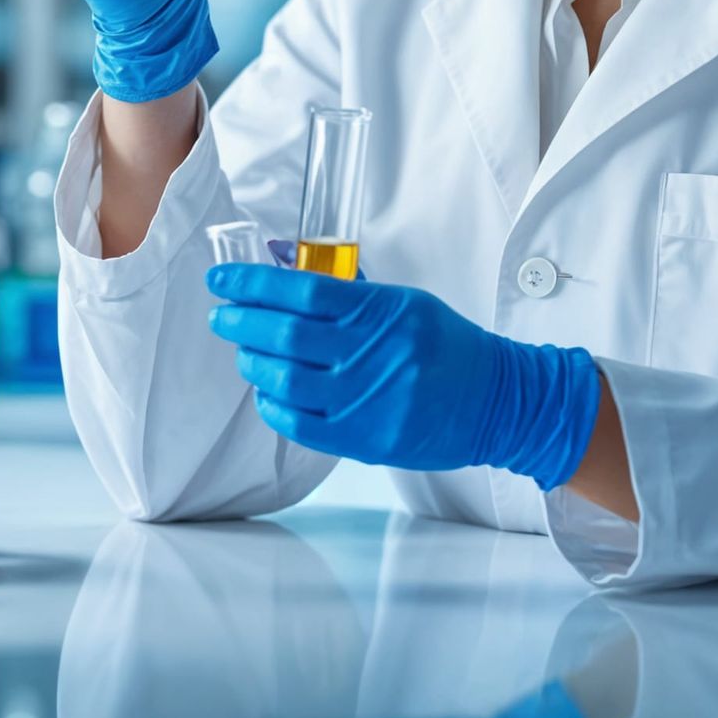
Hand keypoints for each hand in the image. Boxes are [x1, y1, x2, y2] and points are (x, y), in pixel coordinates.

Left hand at [204, 262, 601, 491]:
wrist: (494, 399)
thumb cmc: (447, 346)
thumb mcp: (406, 304)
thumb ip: (353, 297)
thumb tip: (290, 284)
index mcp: (382, 311)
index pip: (303, 290)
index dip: (254, 283)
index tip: (223, 278)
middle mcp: (372, 353)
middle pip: (285, 335)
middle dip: (242, 321)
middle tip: (223, 314)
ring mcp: (367, 399)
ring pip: (285, 379)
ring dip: (252, 362)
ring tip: (244, 351)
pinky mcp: (364, 439)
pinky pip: (299, 422)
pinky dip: (272, 404)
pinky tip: (266, 390)